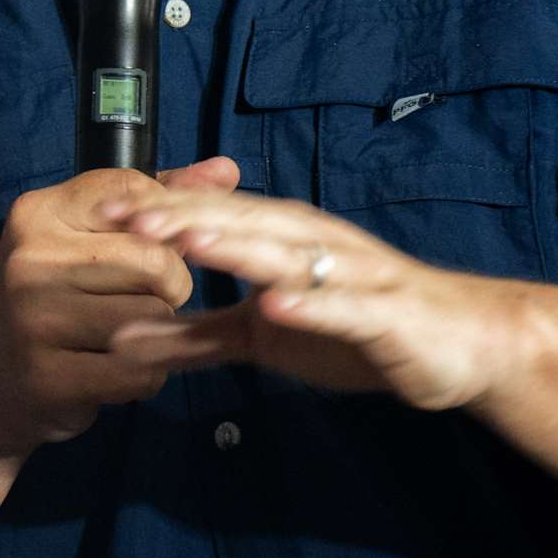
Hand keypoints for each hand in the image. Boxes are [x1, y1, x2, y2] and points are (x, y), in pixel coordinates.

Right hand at [0, 157, 239, 454]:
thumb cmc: (51, 294)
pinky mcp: (50, 376)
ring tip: (124, 335)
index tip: (155, 246)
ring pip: (155, 318)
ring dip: (157, 334)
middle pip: (159, 262)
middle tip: (140, 300)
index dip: (166, 224)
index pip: (136, 193)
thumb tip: (226, 170)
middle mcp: (32, 259)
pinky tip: (116, 370)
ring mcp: (36, 319)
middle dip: (170, 286)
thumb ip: (154, 200)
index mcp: (40, 212)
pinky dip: (144, 376)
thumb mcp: (85, 235)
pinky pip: (141, 372)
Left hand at [95, 191, 525, 412]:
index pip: (209, 218)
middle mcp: (311, 243)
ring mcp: (349, 273)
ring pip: (286, 255)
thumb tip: (121, 340)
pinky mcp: (384, 313)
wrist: (459, 346)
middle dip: (181, 216)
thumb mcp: (262, 338)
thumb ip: (194, 338)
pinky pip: (342, 306)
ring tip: (184, 240)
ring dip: (237, 246)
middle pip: (239, 224)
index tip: (97, 210)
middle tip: (123, 214)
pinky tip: (276, 304)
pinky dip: (311, 302)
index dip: (157, 212)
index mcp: (280, 240)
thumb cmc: (354, 331)